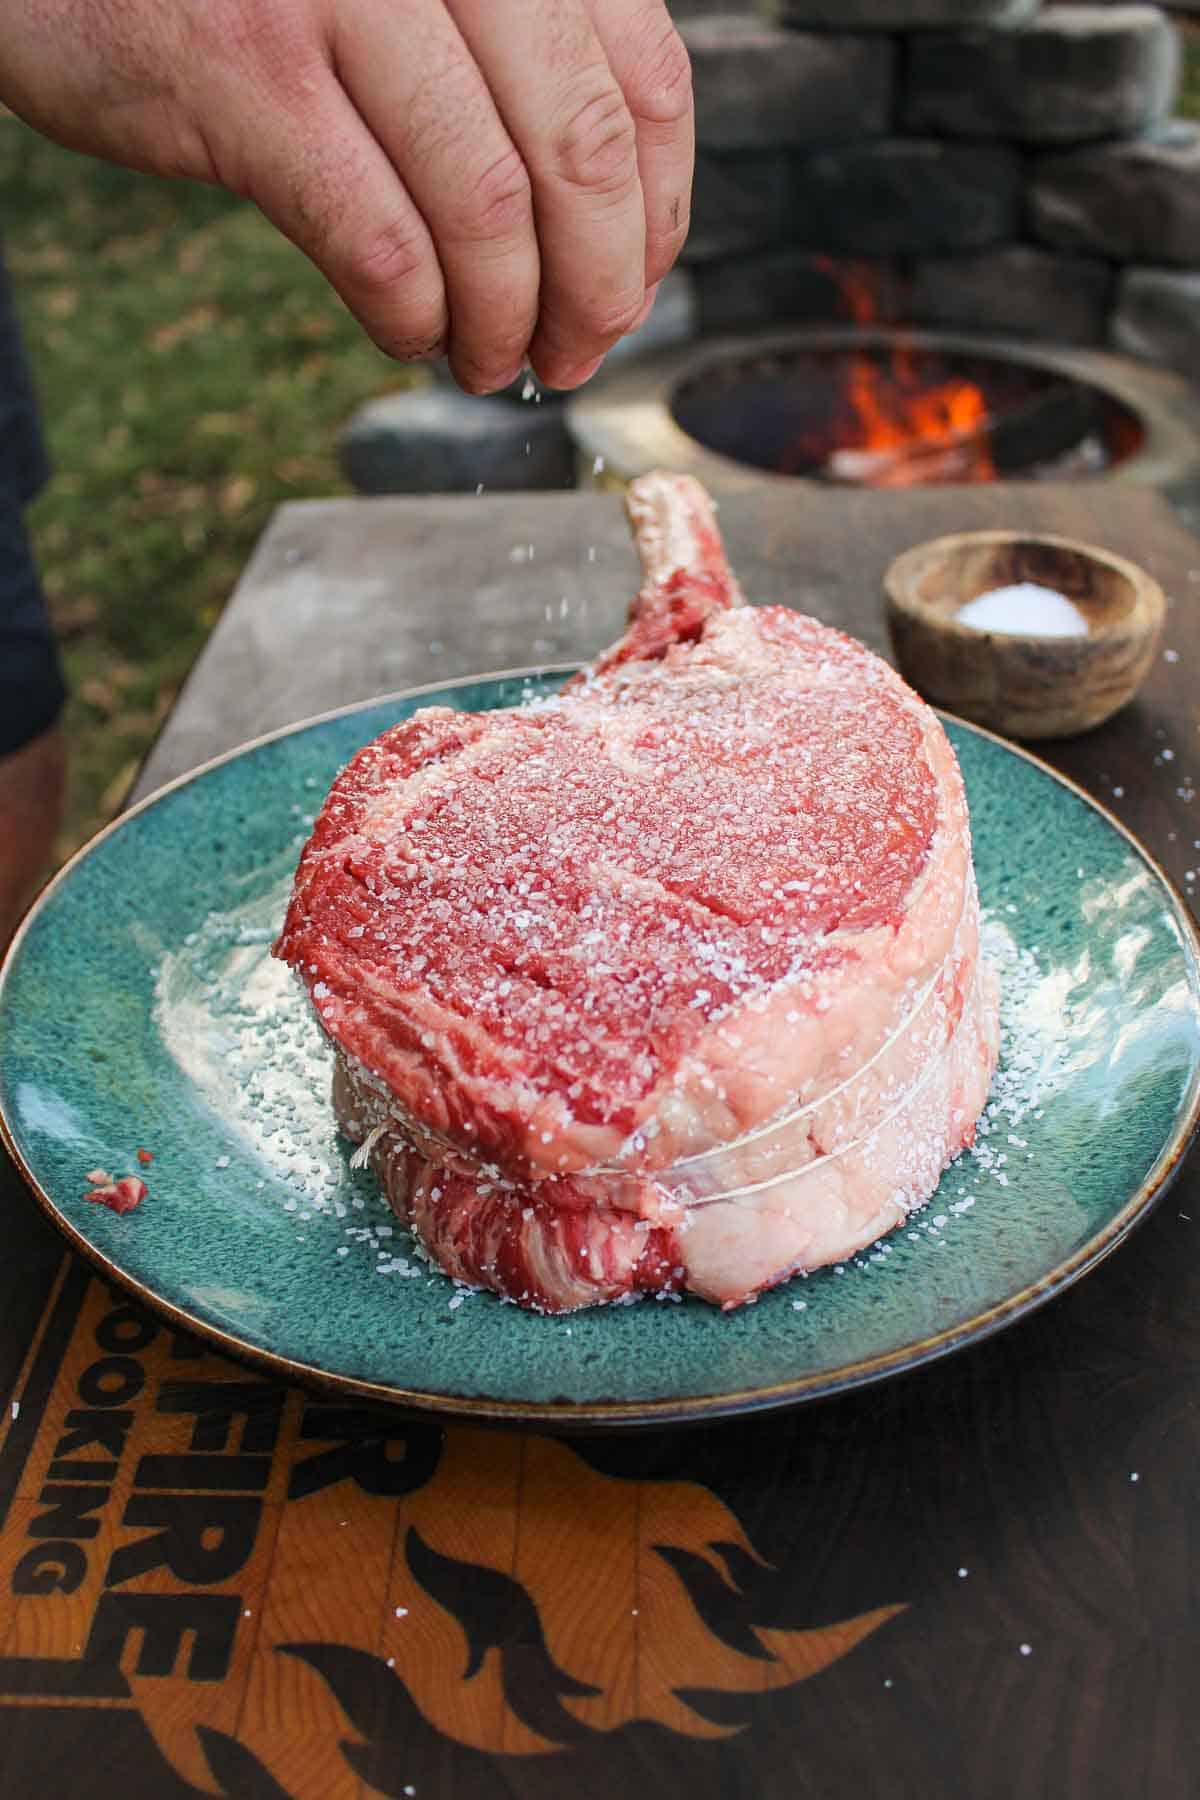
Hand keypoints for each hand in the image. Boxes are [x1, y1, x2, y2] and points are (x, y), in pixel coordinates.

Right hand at [0, 0, 692, 392]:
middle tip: (574, 352)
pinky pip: (376, 238)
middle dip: (595, 289)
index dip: (654, 215)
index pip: (644, 81)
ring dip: (502, 318)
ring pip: (487, 207)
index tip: (632, 286)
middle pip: (582, 151)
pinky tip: (407, 331)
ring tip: (486, 357)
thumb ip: (510, 66)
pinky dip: (410, 314)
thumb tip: (607, 235)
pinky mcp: (245, 74)